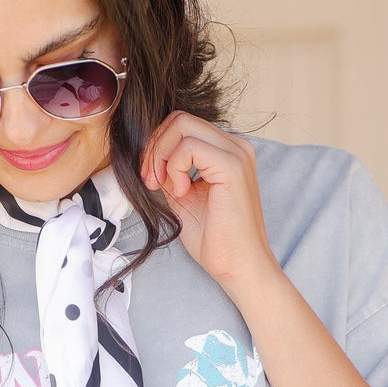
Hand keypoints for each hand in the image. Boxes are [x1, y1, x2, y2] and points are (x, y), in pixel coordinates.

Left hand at [140, 113, 279, 298]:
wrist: (239, 267)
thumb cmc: (216, 240)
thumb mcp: (183, 198)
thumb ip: (170, 173)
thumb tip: (148, 157)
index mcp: (226, 151)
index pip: (183, 126)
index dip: (157, 146)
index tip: (150, 178)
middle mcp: (235, 146)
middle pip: (180, 119)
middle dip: (154, 147)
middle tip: (150, 180)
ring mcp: (236, 153)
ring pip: (182, 126)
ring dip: (161, 156)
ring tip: (165, 188)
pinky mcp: (232, 166)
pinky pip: (189, 147)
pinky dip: (175, 168)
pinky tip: (182, 193)